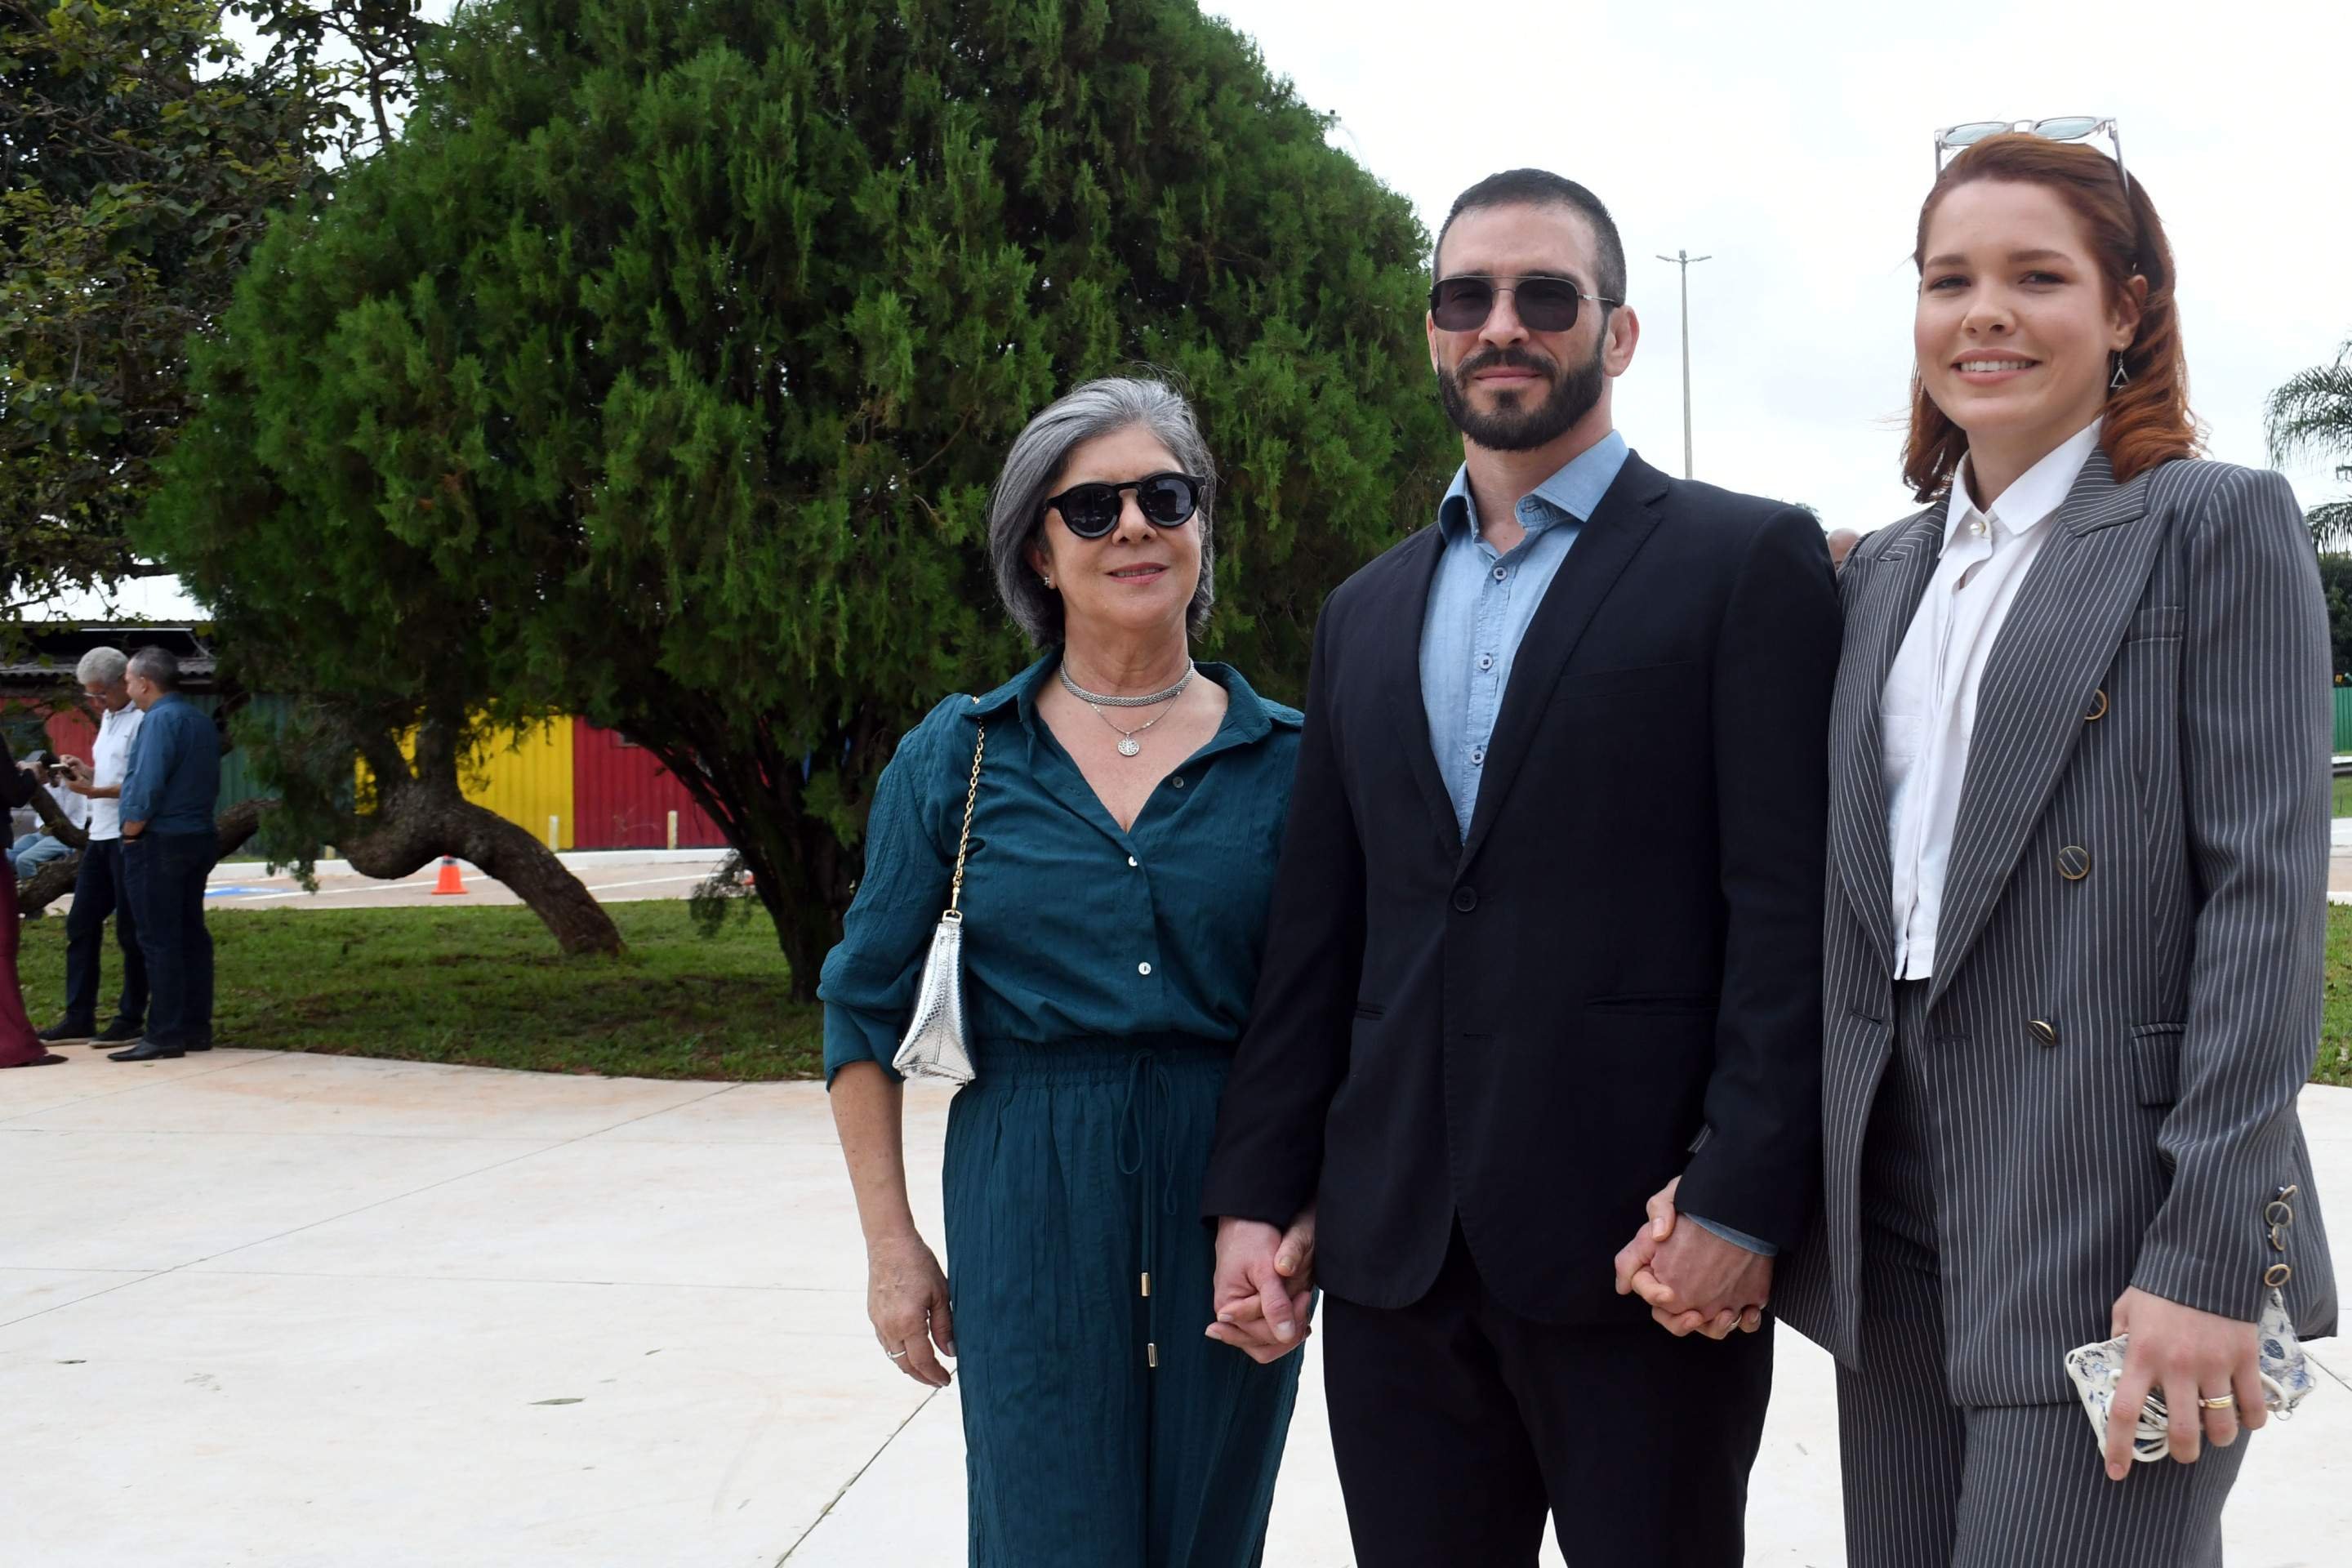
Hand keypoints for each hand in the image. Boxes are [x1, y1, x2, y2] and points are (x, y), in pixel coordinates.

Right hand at [866, 1231, 954, 1387]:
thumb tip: (950, 1353)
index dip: (935, 1375)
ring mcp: (878, 1322)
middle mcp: (889, 1327)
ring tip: (927, 1368)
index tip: (946, 1381)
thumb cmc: (919, 1264)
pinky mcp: (873, 1315)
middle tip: (938, 1381)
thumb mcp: (940, 1294)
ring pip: (893, 1356)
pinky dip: (899, 1352)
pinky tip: (911, 1349)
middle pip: (905, 1365)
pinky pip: (886, 1343)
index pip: (922, 1361)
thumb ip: (945, 1326)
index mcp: (908, 1323)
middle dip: (922, 1377)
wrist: (890, 1243)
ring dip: (910, 1366)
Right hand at [1205, 1214, 1313, 1362]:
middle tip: (1304, 1300)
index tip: (1304, 1295)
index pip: (1262, 1335)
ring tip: (1302, 1304)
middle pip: (1263, 1346)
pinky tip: (1299, 1311)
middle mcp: (1232, 1316)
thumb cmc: (1252, 1237)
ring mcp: (1241, 1314)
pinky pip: (1267, 1329)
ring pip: (1266, 1342)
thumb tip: (1286, 1337)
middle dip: (1288, 1329)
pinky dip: (1285, 1324)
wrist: (1247, 1217)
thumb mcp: (1265, 1270)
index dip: (1288, 1321)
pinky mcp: (1251, 1308)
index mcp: (1228, 1308)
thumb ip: (1274, 1305)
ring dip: (1288, 1328)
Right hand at [1612, 1177, 1767, 1338]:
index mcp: (1659, 1263)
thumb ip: (1659, 1210)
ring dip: (1714, 1328)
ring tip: (1727, 1314)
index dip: (1652, 1294)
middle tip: (1695, 1316)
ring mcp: (1710, 1295)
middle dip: (1680, 1323)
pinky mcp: (1739, 1298)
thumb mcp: (1675, 1194)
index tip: (1668, 1294)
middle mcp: (1681, 1284)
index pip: (1643, 1285)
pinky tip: (1749, 1312)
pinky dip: (1746, 1323)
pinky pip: (1742, 1322)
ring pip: (1707, 1326)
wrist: (1743, 1210)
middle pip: (1670, 1317)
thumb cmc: (1704, 1202)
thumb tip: (1657, 1235)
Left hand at [2101, 1287, 2263, 1480]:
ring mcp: (2213, 1365)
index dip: (2119, 1447)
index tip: (2117, 1472)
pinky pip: (2253, 1406)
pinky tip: (2245, 1419)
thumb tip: (2114, 1364)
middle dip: (2183, 1452)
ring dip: (2217, 1438)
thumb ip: (2118, 1339)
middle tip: (2183, 1451)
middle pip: (2181, 1432)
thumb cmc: (2158, 1286)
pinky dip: (2252, 1421)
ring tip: (2213, 1433)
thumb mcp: (2125, 1309)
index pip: (2124, 1412)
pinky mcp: (2244, 1359)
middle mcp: (2176, 1367)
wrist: (2203, 1260)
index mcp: (2140, 1356)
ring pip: (2221, 1426)